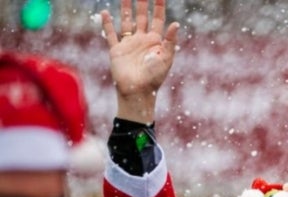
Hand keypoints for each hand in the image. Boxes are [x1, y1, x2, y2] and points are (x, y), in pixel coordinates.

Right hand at [101, 0, 179, 122]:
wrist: (137, 92)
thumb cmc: (154, 78)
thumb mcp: (166, 58)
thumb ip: (170, 41)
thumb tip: (176, 23)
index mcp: (155, 41)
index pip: (158, 19)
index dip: (159, 6)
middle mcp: (142, 40)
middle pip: (142, 16)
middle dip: (142, 3)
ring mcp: (129, 44)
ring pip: (126, 21)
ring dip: (125, 8)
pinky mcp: (116, 50)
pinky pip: (111, 34)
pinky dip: (107, 23)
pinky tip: (106, 12)